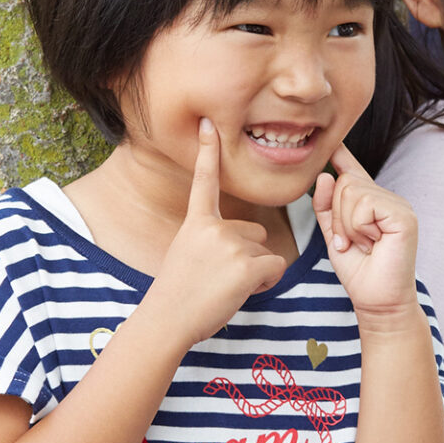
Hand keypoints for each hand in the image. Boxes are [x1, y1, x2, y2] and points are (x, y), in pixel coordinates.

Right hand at [147, 120, 287, 345]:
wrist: (167, 320)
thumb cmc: (178, 295)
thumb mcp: (186, 254)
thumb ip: (211, 240)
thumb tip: (247, 245)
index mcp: (196, 222)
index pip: (205, 180)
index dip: (208, 150)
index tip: (209, 122)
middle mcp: (214, 227)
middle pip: (255, 233)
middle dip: (249, 256)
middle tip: (220, 278)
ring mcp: (230, 245)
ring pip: (266, 253)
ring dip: (257, 272)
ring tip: (226, 288)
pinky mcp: (247, 265)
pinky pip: (276, 268)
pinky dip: (267, 283)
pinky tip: (243, 292)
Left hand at [313, 145, 419, 321]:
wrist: (377, 300)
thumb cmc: (359, 271)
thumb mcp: (333, 235)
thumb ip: (325, 207)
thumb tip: (324, 175)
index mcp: (372, 203)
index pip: (353, 173)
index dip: (342, 156)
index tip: (334, 141)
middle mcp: (387, 199)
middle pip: (344, 183)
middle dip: (338, 216)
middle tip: (351, 242)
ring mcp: (398, 205)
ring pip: (352, 192)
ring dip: (347, 225)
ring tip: (362, 244)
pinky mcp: (403, 215)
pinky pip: (365, 204)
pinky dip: (358, 226)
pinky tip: (372, 242)